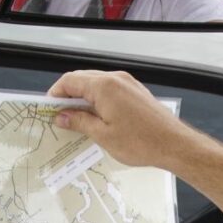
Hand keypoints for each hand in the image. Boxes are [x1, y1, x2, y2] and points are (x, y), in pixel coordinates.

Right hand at [48, 70, 205, 171]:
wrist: (174, 144)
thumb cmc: (141, 142)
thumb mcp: (103, 135)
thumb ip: (79, 121)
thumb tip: (61, 116)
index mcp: (104, 86)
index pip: (70, 81)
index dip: (56, 94)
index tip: (49, 109)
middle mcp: (115, 79)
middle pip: (82, 80)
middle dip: (68, 96)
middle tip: (60, 117)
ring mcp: (127, 83)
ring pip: (96, 85)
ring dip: (83, 99)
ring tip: (77, 121)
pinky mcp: (135, 91)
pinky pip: (110, 90)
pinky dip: (98, 100)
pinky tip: (96, 119)